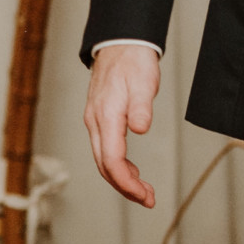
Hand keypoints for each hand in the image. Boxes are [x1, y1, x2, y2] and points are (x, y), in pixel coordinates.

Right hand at [84, 44, 161, 207]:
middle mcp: (96, 122)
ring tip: (144, 191)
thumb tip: (141, 128)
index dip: (126, 183)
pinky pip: (106, 150)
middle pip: (105, 166)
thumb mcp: (144, 82)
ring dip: (122, 179)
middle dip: (125, 188)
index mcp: (106, 116)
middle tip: (148, 199)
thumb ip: (142, 107)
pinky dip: (119, 165)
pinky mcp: (100, 120)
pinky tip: (132, 171)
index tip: (144, 195)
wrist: (121, 43)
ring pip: (104, 160)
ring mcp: (95, 121)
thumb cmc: (133, 61)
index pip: (112, 160)